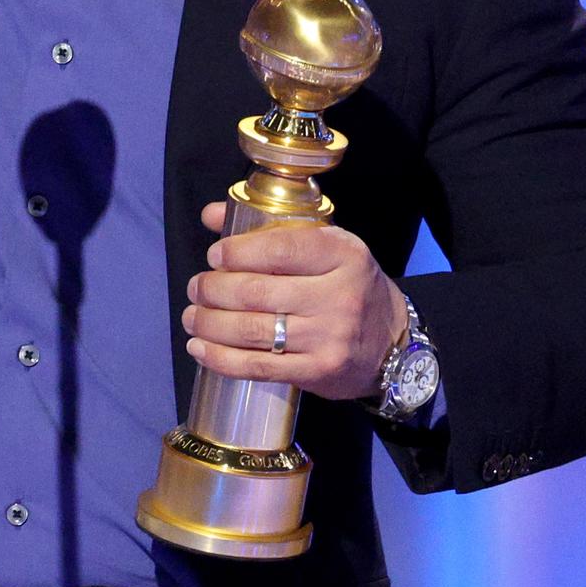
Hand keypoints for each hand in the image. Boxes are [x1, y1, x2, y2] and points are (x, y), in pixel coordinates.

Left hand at [180, 202, 407, 401]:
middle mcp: (339, 295)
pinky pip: (258, 366)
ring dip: (210, 323)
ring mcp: (329, 337)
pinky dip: (221, 358)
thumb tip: (211, 215)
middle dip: (214, 289)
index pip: (280, 248)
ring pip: (252, 330)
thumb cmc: (348, 287)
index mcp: (343, 254)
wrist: (392, 344)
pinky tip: (200, 348)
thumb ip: (270, 230)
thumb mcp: (325, 249)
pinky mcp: (318, 371)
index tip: (214, 255)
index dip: (237, 251)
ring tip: (192, 315)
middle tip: (196, 287)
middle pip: (257, 291)